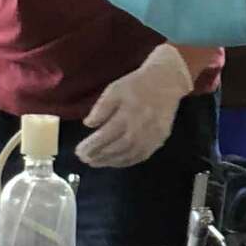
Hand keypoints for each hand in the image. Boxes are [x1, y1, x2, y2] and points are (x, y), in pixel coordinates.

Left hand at [76, 44, 193, 169]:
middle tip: (85, 159)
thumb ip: (101, 108)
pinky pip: (140, 156)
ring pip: (127, 156)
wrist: (166, 82)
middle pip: (114, 149)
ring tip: (96, 163)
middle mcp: (139, 131)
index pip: (104, 137)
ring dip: (110, 162)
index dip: (90, 147)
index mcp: (126, 117)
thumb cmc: (137, 84)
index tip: (78, 151)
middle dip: (98, 156)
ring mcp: (150, 138)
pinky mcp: (158, 141)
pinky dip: (125, 162)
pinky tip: (115, 161)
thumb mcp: (114, 89)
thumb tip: (88, 124)